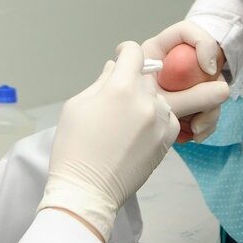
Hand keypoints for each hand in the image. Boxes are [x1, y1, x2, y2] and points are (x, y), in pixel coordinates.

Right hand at [38, 42, 178, 242]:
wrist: (86, 190)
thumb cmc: (74, 147)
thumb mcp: (77, 106)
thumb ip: (100, 82)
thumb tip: (114, 67)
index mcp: (120, 88)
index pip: (134, 53)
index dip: (126, 52)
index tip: (122, 58)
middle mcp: (146, 101)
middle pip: (146, 78)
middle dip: (133, 82)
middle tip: (119, 99)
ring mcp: (159, 122)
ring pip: (158, 98)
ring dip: (146, 102)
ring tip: (127, 121)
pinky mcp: (167, 141)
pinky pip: (168, 118)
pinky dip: (157, 119)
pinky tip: (140, 131)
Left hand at [141, 21, 228, 142]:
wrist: (121, 137)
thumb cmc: (131, 114)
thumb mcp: (164, 105)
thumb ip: (192, 97)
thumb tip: (225, 90)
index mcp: (158, 51)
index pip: (186, 32)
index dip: (202, 44)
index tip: (208, 70)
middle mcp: (172, 62)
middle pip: (206, 63)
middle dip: (210, 90)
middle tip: (204, 109)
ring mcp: (182, 80)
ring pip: (210, 86)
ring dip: (209, 111)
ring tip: (196, 130)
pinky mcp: (188, 98)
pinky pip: (206, 103)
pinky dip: (204, 120)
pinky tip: (195, 134)